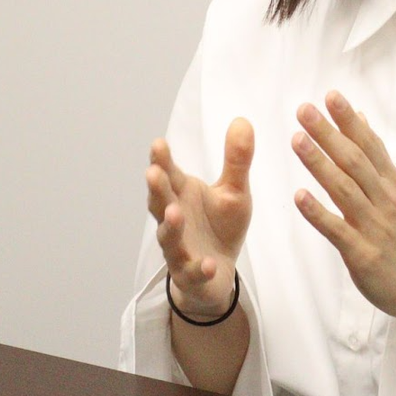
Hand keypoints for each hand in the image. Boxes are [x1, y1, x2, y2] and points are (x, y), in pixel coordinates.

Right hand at [146, 118, 253, 318]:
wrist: (216, 274)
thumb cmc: (220, 226)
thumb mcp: (234, 191)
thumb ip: (237, 160)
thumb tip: (242, 119)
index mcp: (181, 194)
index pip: (168, 175)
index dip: (161, 160)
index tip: (158, 143)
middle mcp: (173, 219)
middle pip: (160, 203)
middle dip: (156, 189)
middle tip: (153, 172)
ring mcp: (179, 249)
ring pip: (169, 238)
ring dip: (171, 226)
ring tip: (175, 212)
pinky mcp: (190, 275)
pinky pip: (192, 272)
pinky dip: (198, 268)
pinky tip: (207, 263)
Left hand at [292, 91, 395, 320]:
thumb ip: (376, 156)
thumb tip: (360, 118)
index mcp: (391, 184)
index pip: (369, 145)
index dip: (349, 120)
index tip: (331, 96)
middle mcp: (384, 200)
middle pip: (354, 161)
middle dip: (329, 134)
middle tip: (305, 110)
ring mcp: (373, 226)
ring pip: (344, 189)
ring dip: (319, 164)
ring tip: (297, 141)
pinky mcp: (361, 253)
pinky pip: (337, 230)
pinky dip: (318, 213)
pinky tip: (299, 197)